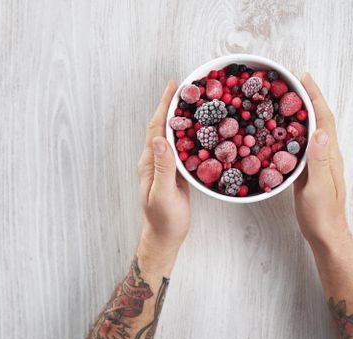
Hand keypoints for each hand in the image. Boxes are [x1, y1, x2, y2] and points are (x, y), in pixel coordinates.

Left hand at [137, 81, 189, 260]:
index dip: (164, 106)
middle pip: (164, 127)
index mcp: (150, 162)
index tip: (173, 86)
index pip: (156, 128)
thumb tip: (160, 139)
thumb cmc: (163, 219)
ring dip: (183, 118)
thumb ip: (163, 168)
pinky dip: (192, 136)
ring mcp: (167, 166)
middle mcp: (156, 160)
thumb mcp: (163, 194)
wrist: (166, 237)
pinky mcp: (177, 173)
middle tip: (187, 87)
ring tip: (196, 102)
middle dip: (173, 106)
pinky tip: (202, 130)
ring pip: (174, 136)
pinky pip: (183, 149)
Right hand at [294, 74, 351, 253]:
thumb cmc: (322, 214)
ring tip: (285, 97)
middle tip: (291, 80)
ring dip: (300, 111)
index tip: (303, 77)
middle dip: (307, 97)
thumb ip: (319, 161)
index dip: (314, 96)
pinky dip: (292, 131)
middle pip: (318, 119)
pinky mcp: (308, 171)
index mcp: (329, 154)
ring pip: (309, 130)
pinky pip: (300, 145)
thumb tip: (320, 132)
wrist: (325, 234)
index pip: (323, 119)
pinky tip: (281, 130)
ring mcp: (318, 162)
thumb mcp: (319, 187)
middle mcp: (326, 154)